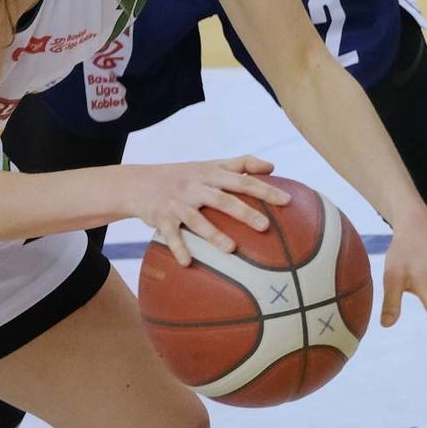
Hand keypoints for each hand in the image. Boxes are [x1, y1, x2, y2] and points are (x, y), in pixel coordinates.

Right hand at [129, 155, 289, 265]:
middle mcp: (196, 185)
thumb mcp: (209, 165)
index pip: (242, 178)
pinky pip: (171, 235)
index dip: (265, 188)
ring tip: (231, 249)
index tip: (287, 201)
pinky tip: (188, 263)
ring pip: (198, 218)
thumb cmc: (183, 175)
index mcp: (211, 173)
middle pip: (224, 198)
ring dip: (214, 234)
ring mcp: (178, 202)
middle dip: (245, 212)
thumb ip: (240, 164)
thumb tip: (273, 167)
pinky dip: (179, 247)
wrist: (139, 182)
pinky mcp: (161, 217)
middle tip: (266, 226)